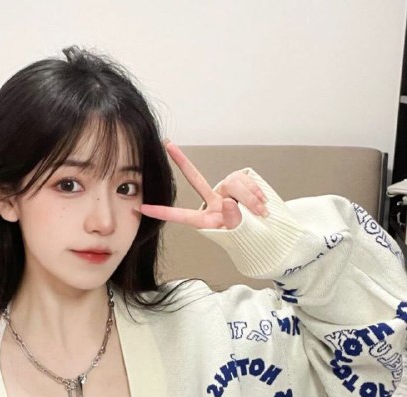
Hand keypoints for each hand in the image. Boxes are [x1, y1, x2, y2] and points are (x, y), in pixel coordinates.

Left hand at [140, 141, 268, 229]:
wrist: (268, 231)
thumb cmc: (250, 237)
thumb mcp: (241, 233)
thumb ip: (233, 218)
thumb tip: (227, 201)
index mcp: (207, 220)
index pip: (180, 215)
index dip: (162, 211)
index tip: (142, 208)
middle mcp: (213, 203)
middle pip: (196, 178)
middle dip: (182, 161)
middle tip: (168, 145)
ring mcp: (225, 192)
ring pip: (233, 183)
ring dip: (250, 197)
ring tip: (261, 211)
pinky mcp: (239, 184)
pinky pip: (246, 180)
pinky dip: (256, 191)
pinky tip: (262, 202)